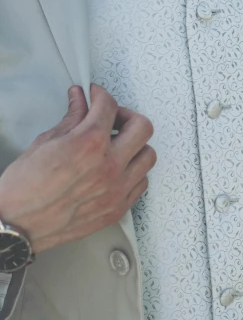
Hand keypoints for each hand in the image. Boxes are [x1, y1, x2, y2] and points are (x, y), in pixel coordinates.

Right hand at [0, 84, 156, 252]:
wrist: (17, 224)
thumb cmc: (24, 187)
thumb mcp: (45, 142)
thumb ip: (71, 119)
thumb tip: (80, 101)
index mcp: (90, 144)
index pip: (109, 106)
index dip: (100, 95)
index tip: (95, 96)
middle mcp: (110, 166)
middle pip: (142, 127)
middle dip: (126, 116)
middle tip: (111, 118)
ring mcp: (117, 190)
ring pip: (148, 156)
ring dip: (135, 145)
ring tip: (117, 146)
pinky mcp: (118, 209)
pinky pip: (141, 182)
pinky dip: (134, 171)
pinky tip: (118, 169)